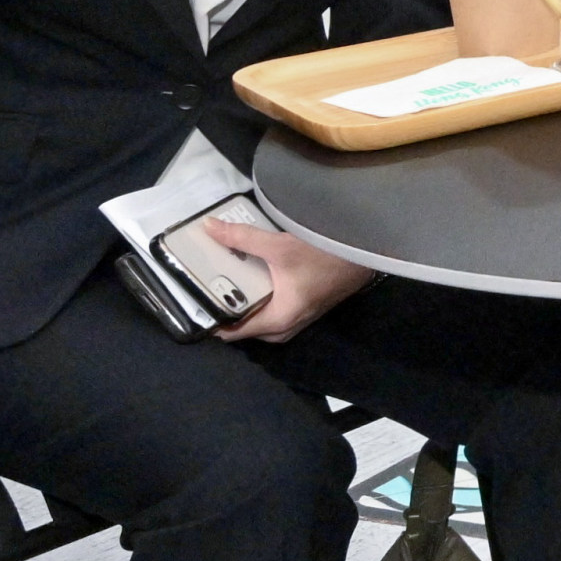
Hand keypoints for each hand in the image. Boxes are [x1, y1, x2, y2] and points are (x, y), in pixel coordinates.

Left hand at [204, 216, 372, 343]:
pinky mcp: (312, 307)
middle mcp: (291, 325)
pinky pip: (280, 316)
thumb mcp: (279, 246)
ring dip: (251, 313)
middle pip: (252, 331)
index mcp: (280, 318)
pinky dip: (266, 307)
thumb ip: (241, 238)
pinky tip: (261, 286)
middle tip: (211, 296)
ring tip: (233, 292)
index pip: (236, 333)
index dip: (213, 322)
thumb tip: (208, 228)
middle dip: (231, 318)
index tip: (193, 307)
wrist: (367, 252)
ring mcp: (305, 318)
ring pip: (268, 326)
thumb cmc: (325, 255)